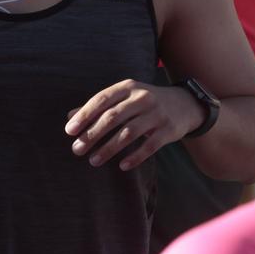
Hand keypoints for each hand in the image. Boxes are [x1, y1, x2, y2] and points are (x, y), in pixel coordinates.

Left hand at [65, 79, 202, 170]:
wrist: (185, 104)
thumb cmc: (145, 102)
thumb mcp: (124, 98)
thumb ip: (99, 107)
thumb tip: (70, 117)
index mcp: (128, 87)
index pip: (102, 99)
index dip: (85, 115)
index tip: (70, 131)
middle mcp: (142, 97)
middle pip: (113, 117)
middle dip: (93, 134)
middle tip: (77, 149)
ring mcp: (157, 114)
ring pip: (129, 133)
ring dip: (109, 148)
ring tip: (93, 161)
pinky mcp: (168, 130)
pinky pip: (149, 146)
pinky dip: (135, 157)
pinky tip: (122, 166)